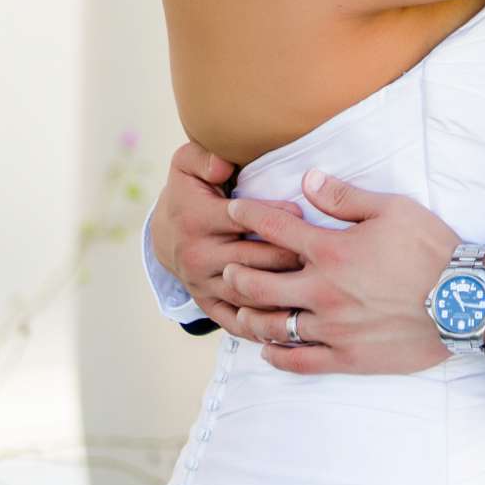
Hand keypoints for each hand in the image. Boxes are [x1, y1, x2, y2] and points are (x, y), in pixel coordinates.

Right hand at [149, 139, 301, 324]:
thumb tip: (223, 163)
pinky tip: (291, 326)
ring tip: (316, 291)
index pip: (241, 220)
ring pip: (246, 294)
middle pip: (250, 260)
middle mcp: (197, 255)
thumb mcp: (187, 165)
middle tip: (321, 257)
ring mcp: (201, 284)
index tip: (302, 215)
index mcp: (197, 220)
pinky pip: (234, 320)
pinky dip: (261, 326)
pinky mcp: (206, 304)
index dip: (273, 217)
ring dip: (280, 295)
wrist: (163, 233)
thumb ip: (204, 158)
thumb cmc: (189, 191)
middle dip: (286, 258)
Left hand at [215, 175, 463, 374]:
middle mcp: (322, 291)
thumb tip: (308, 180)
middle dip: (237, 273)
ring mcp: (332, 327)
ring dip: (250, 315)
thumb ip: (345, 197)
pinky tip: (268, 351)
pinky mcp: (347, 357)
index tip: (234, 212)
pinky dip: (278, 357)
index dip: (249, 216)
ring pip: (274, 325)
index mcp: (331, 251)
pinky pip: (301, 362)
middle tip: (228, 268)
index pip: (276, 229)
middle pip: (260, 283)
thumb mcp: (392, 210)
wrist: (465, 301)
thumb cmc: (432, 250)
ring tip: (240, 309)